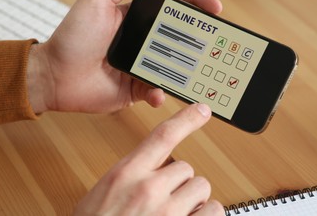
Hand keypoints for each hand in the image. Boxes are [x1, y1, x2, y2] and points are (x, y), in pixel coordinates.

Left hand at [27, 0, 221, 113]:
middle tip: (215, 44)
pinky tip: (157, 93)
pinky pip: (156, 91)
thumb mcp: (94, 0)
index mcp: (136, 19)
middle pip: (180, 38)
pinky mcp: (136, 89)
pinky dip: (160, 93)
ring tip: (195, 71)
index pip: (173, 8)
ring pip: (173, 67)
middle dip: (200, 40)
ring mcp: (141, 66)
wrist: (55, 76)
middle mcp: (143, 42)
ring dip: (186, 70)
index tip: (214, 8)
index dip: (196, 5)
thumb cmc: (71, 38)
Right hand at [73, 103, 223, 215]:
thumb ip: (130, 176)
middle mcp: (149, 189)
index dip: (186, 119)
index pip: (162, 135)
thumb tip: (155, 168)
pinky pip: (213, 212)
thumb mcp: (103, 194)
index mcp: (126, 174)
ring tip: (175, 214)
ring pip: (201, 188)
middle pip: (187, 168)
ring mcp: (168, 212)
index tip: (202, 110)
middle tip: (166, 199)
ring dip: (193, 201)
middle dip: (180, 183)